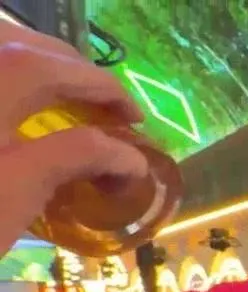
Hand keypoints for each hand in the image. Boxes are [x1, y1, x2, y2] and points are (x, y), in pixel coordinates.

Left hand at [0, 23, 147, 245]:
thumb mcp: (20, 189)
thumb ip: (80, 157)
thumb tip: (131, 157)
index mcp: (0, 80)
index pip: (66, 70)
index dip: (110, 93)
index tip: (136, 123)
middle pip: (30, 47)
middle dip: (76, 74)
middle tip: (107, 114)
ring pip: (1, 48)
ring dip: (39, 68)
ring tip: (64, 105)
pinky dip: (8, 78)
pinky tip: (16, 110)